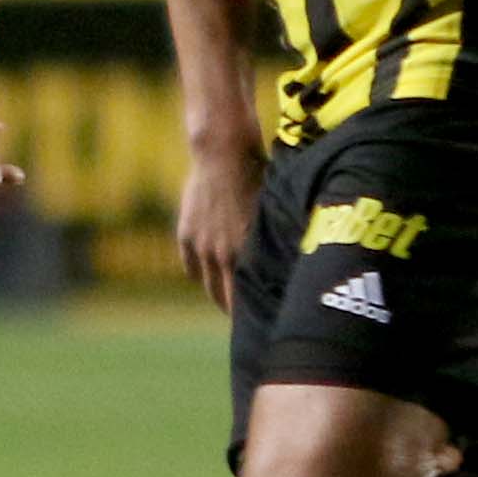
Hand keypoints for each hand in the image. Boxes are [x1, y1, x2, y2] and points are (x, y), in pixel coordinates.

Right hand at [173, 144, 262, 313]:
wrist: (223, 153)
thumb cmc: (260, 177)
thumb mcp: (273, 212)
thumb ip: (274, 241)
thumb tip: (291, 263)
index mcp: (249, 252)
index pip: (249, 298)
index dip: (255, 314)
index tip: (265, 322)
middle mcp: (223, 254)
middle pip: (226, 299)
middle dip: (238, 313)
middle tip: (248, 323)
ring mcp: (201, 246)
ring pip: (208, 286)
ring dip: (219, 296)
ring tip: (229, 304)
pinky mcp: (186, 234)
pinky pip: (191, 267)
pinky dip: (201, 274)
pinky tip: (210, 278)